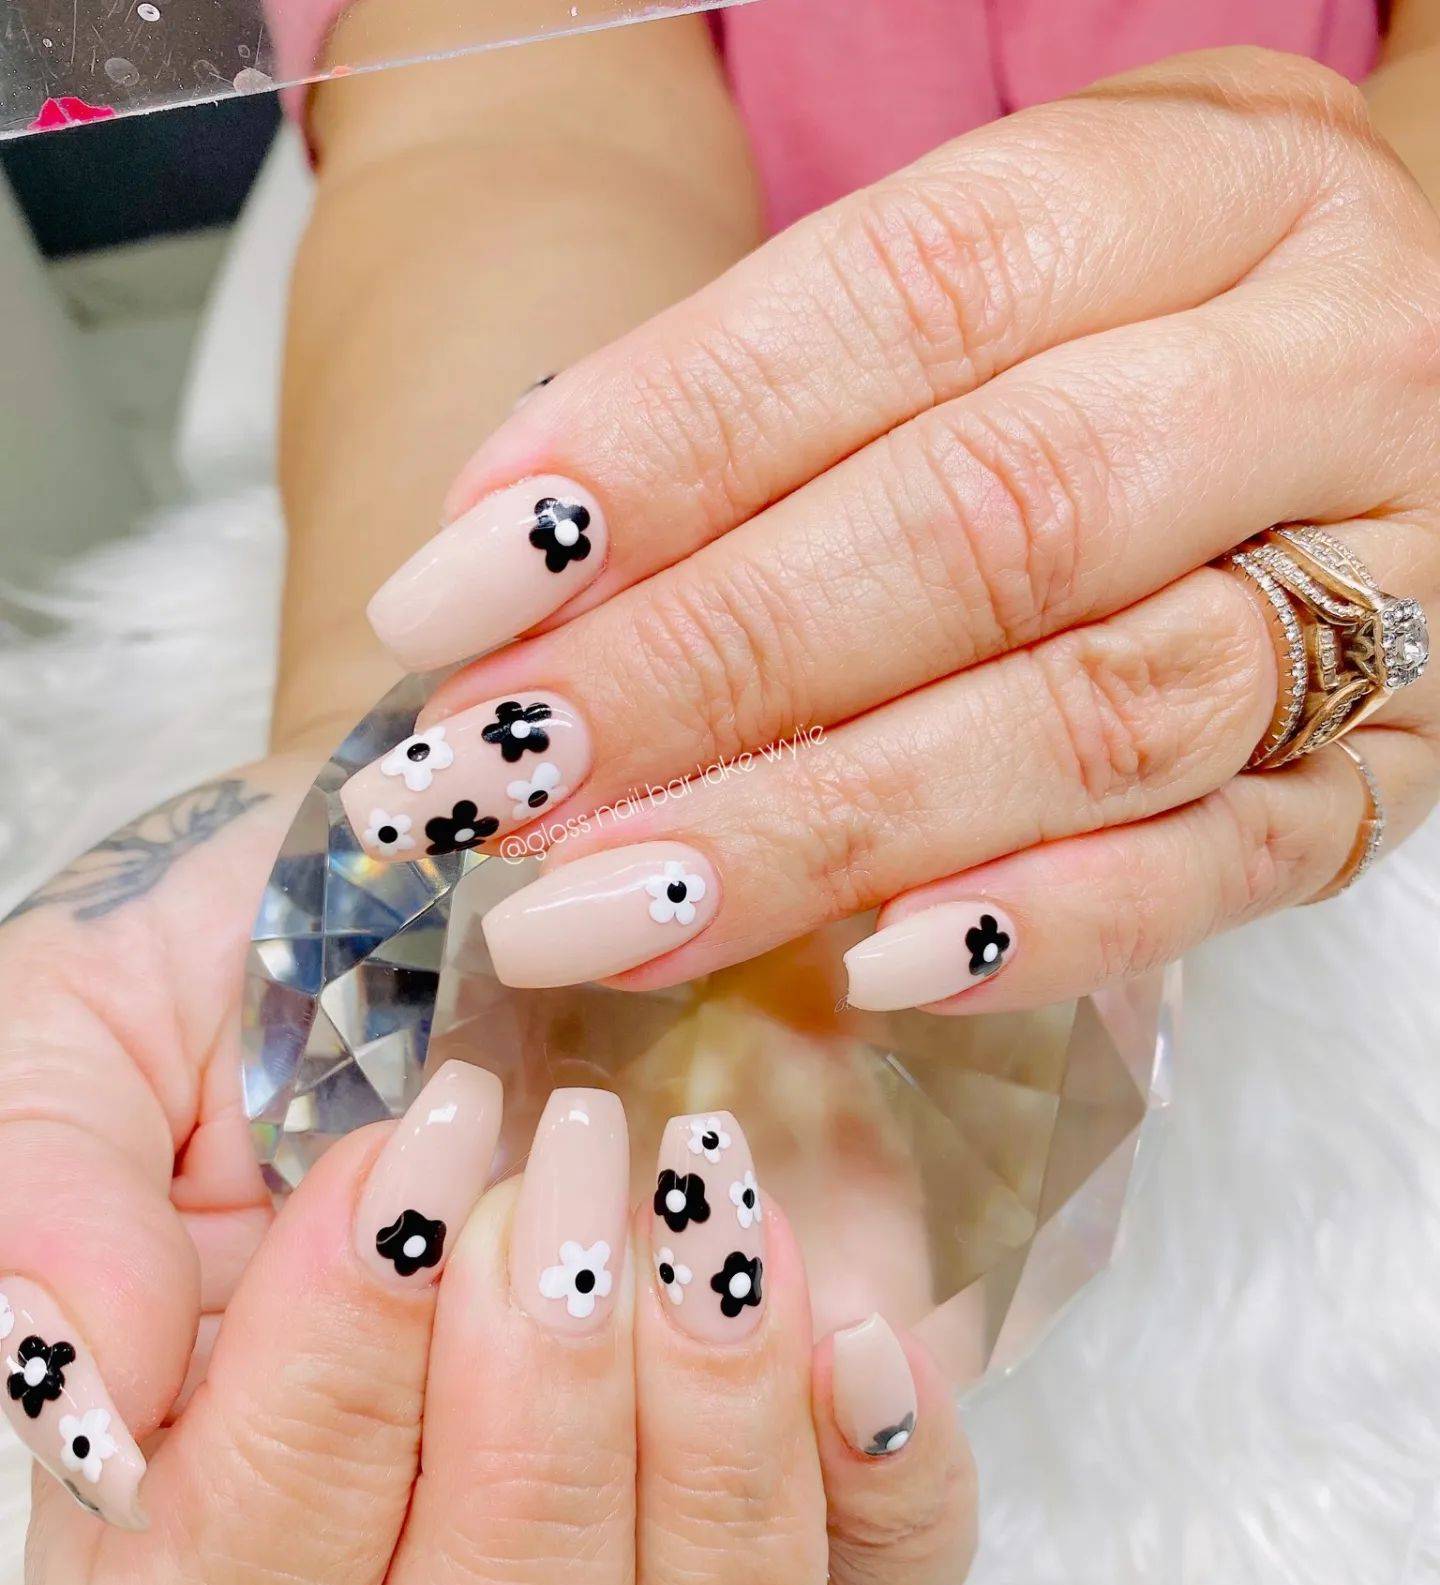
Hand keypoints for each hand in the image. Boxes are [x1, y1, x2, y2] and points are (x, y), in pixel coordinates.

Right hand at [0, 790, 973, 1584]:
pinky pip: (890, 1580)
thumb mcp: (103, 1014)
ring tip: (692, 1186)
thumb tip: (73, 1397)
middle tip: (558, 1165)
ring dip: (707, 1453)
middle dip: (526, 1446)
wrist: (482, 872)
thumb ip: (43, 1193)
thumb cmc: (284, 954)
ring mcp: (638, 1553)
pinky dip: (888, 1477)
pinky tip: (844, 1313)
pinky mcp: (819, 1467)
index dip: (317, 1425)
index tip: (397, 1163)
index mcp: (196, 1516)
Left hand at [351, 48, 1439, 1009]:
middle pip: (989, 521)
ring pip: (1092, 711)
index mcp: (1218, 187)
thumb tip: (519, 562)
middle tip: (498, 773)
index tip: (461, 582)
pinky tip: (876, 967)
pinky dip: (1054, 925)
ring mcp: (1386, 589)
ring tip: (604, 901)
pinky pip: (1235, 864)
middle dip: (708, 665)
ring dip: (825, 824)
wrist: (1416, 372)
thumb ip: (787, 392)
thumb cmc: (1142, 328)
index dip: (665, 444)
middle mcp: (1328, 373)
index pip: (909, 302)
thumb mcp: (1004, 269)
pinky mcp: (1388, 771)